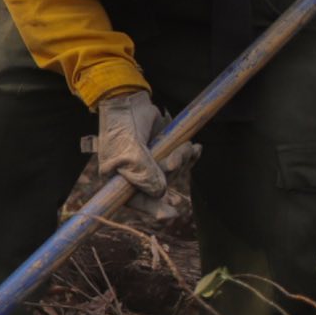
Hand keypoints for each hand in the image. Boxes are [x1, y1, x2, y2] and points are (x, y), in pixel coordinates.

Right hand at [90, 90, 198, 219]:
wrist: (128, 100)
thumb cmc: (122, 125)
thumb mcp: (129, 149)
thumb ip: (143, 172)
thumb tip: (160, 193)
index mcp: (119, 179)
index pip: (137, 200)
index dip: (154, 209)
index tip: (172, 214)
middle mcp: (135, 175)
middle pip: (160, 188)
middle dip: (173, 174)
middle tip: (175, 159)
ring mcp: (151, 164)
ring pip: (173, 174)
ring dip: (183, 160)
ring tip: (185, 146)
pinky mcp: (163, 152)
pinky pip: (181, 163)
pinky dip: (190, 157)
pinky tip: (196, 149)